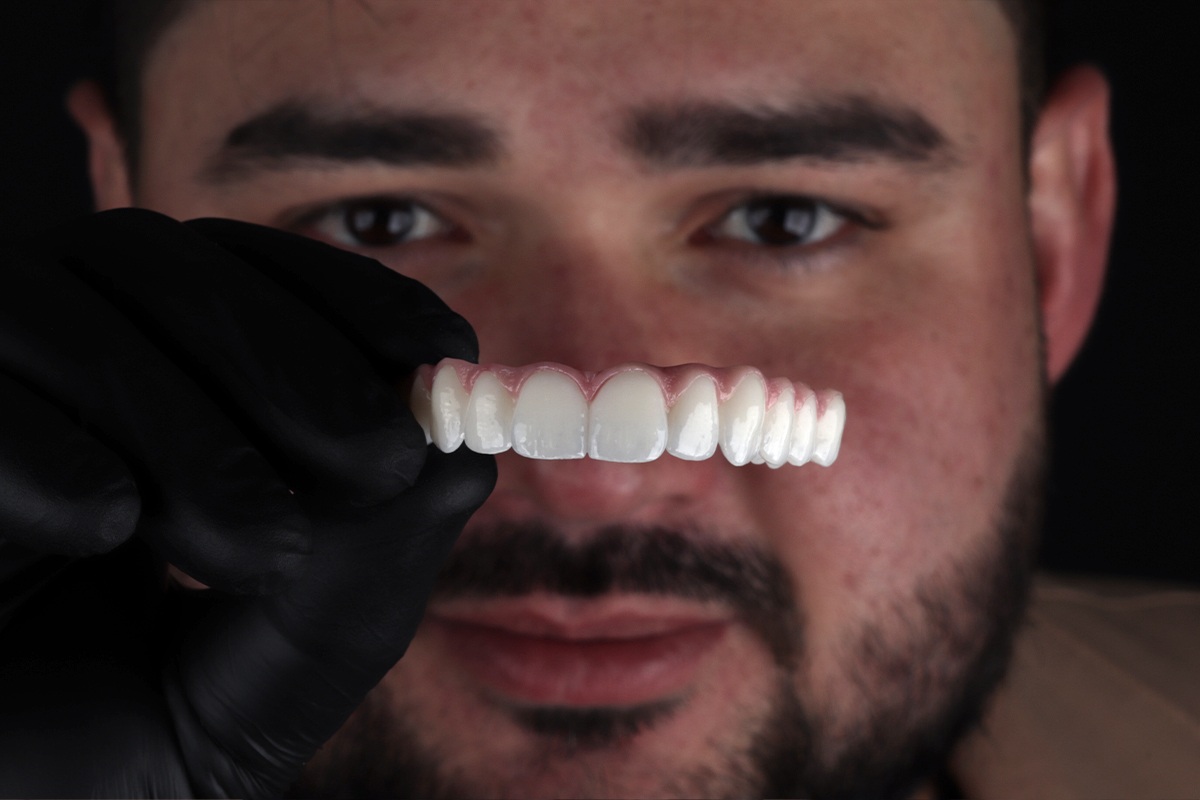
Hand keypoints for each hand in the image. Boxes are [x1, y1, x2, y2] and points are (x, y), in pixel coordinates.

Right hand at [0, 209, 494, 796]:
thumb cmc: (138, 747)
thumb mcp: (286, 655)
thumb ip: (371, 559)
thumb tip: (466, 456)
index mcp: (144, 381)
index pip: (243, 273)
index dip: (347, 294)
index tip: (440, 345)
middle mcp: (44, 361)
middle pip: (155, 263)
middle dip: (291, 357)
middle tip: (378, 452)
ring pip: (61, 310)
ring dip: (190, 424)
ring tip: (260, 547)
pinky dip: (45, 447)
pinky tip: (105, 524)